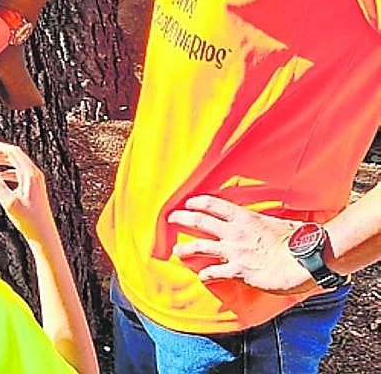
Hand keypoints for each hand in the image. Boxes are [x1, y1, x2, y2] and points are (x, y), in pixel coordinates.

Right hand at [0, 142, 58, 246]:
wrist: (44, 235)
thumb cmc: (29, 221)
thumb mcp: (9, 202)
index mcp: (30, 174)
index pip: (12, 151)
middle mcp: (34, 174)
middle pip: (14, 154)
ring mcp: (35, 180)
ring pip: (16, 162)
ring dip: (1, 160)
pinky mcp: (34, 187)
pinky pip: (19, 172)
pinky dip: (7, 170)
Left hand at [168, 195, 312, 294]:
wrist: (307, 260)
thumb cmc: (299, 242)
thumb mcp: (281, 224)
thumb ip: (267, 224)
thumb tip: (272, 224)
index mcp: (245, 218)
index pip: (215, 205)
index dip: (199, 202)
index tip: (189, 203)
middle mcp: (235, 232)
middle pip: (201, 221)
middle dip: (183, 218)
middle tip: (171, 218)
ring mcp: (235, 251)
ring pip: (201, 246)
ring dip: (187, 248)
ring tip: (177, 251)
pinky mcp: (239, 270)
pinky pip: (215, 271)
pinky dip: (206, 274)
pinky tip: (202, 276)